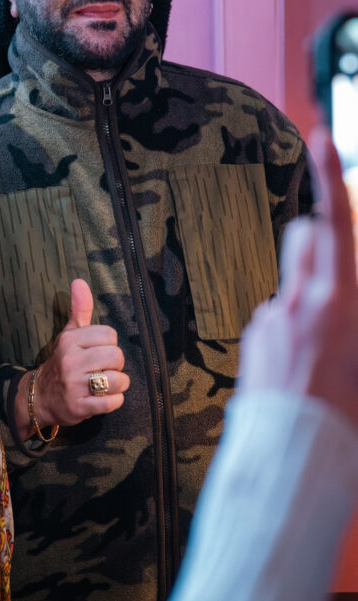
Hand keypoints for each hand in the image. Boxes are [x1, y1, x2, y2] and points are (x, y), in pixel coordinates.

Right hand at [17, 278, 128, 436]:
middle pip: (116, 356)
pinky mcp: (79, 407)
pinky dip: (114, 401)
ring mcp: (74, 385)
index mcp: (70, 340)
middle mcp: (71, 361)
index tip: (99, 352)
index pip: (110, 335)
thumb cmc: (62, 361)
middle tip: (104, 369)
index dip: (109, 345)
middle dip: (115, 365)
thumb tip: (79, 281)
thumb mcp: (69, 334)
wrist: (40, 396)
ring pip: (117, 380)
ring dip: (118, 384)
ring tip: (106, 385)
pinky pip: (111, 402)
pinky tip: (104, 398)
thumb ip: (79, 309)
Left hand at [239, 126, 357, 426]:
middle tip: (336, 274)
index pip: (333, 225)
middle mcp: (299, 303)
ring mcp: (270, 320)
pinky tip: (299, 374)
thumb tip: (344, 296)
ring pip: (290, 285)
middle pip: (303, 239)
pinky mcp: (252, 340)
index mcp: (339, 305)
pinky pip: (273, 319)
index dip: (329, 177)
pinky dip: (288, 331)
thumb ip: (352, 317)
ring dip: (305, 297)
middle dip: (317, 238)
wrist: (294, 466)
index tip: (321, 134)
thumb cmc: (349, 420)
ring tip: (321, 356)